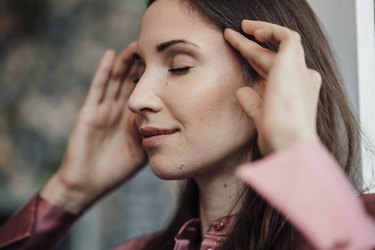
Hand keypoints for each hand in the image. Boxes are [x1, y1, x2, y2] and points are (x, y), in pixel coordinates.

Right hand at [41, 43, 146, 213]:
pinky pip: (98, 88)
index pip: (146, 93)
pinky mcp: (89, 111)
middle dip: (142, 64)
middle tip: (155, 46)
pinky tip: (111, 54)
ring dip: (126, 61)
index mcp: (132, 118)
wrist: (89, 184)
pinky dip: (104, 71)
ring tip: (137, 44)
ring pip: (116, 79)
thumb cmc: (116, 169)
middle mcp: (119, 109)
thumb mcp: (140, 149)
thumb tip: (161, 111)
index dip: (155, 78)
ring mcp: (104, 108)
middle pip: (132, 81)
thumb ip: (149, 131)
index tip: (170, 63)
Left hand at [224, 20, 321, 154]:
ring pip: (281, 43)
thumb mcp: (261, 117)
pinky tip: (254, 31)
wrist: (286, 140)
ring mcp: (298, 69)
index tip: (237, 53)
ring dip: (261, 32)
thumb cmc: (277, 136)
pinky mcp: (293, 62)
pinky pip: (286, 36)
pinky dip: (271, 30)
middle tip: (231, 36)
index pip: (272, 71)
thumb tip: (241, 92)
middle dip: (250, 46)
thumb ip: (253, 104)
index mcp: (295, 93)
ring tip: (242, 27)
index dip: (254, 61)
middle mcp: (300, 79)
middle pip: (272, 56)